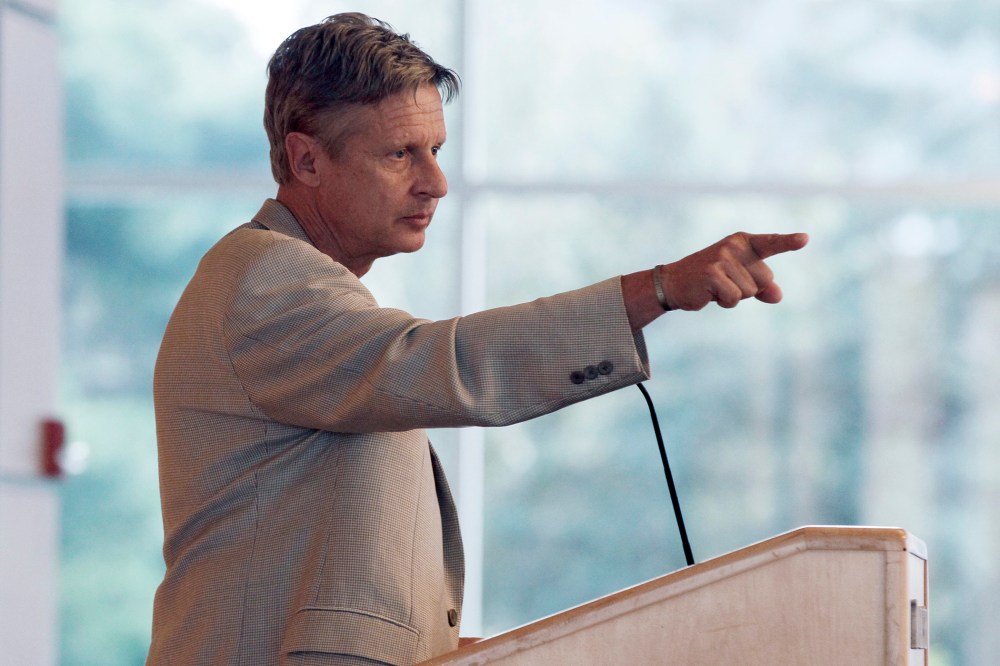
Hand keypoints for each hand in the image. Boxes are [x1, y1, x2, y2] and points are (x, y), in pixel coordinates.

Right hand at [659, 232, 808, 310]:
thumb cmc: (709, 280)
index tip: (805, 239)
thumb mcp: (737, 280)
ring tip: (715, 288)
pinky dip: (724, 302)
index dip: (788, 242)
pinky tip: (709, 294)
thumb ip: (761, 287)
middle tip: (724, 283)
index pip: (770, 243)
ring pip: (750, 291)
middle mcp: (734, 246)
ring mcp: (722, 259)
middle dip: (749, 289)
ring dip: (734, 297)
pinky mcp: (712, 274)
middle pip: (765, 279)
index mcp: (742, 242)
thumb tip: (778, 296)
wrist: (673, 284)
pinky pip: (734, 299)